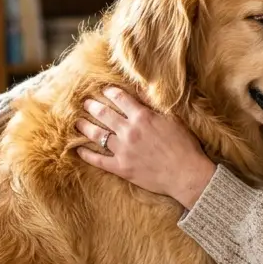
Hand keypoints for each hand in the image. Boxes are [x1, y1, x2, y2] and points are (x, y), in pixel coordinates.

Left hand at [75, 86, 216, 208]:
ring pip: (97, 135)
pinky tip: (78, 149)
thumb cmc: (184, 145)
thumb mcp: (173, 118)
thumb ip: (154, 104)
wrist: (186, 174)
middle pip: (104, 114)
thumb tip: (142, 89)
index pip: (120, 98)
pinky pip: (98, 160)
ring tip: (76, 122)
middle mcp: (129, 131)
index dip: (109, 92)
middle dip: (92, 106)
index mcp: (142, 116)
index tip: (103, 90)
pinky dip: (87, 154)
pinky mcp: (121, 168)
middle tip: (84, 102)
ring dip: (85, 126)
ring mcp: (123, 150)